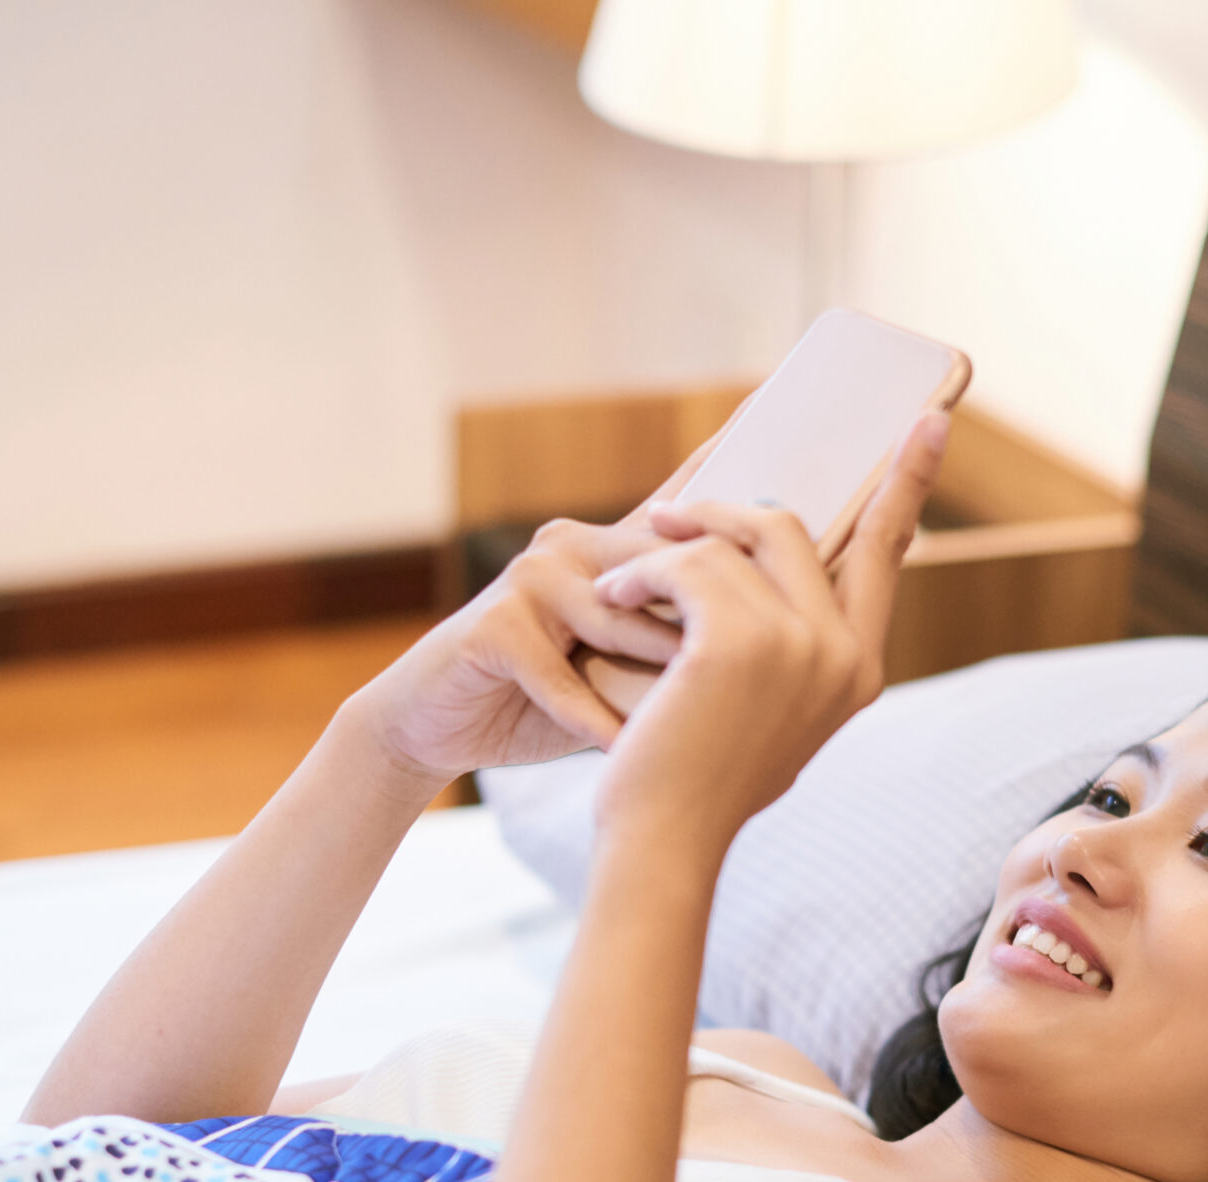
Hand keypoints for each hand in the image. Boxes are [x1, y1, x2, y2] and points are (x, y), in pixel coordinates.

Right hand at [341, 425, 744, 784]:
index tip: (772, 404)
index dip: (722, 455)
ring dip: (657, 671)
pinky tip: (623, 750)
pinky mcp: (493, 625)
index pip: (678, 503)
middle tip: (769, 637)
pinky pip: (560, 676)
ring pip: (619, 619)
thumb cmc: (537, 700)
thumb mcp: (614, 670)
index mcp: (609, 550)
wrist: (435, 727)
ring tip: (699, 711)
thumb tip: (770, 640)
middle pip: (664, 565)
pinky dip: (593, 720)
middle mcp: (571, 546)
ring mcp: (530, 579)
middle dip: (712, 608)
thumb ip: (672, 646)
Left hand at [587, 410, 949, 855]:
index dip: (906, 481)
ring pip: (731, 540)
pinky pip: (687, 561)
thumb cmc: (696, 778)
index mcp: (861, 667)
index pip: (888, 551)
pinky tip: (614, 598)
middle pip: (792, 527)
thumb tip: (761, 543)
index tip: (933, 418)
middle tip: (666, 517)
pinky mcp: (739, 640)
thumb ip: (783, 637)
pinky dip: (641, 572)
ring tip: (621, 582)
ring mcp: (799, 644)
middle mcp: (845, 652)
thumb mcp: (760, 705)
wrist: (664, 839)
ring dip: (665, 551)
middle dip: (722, 512)